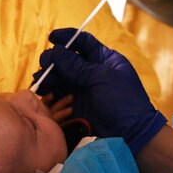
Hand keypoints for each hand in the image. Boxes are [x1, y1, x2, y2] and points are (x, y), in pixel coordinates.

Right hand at [33, 29, 165, 154]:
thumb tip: (56, 51)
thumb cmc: (123, 101)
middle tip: (45, 67)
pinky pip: (58, 95)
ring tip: (41, 83)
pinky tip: (45, 94)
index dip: (67, 37)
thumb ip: (77, 66)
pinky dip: (50, 93)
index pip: (83, 42)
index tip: (51, 38)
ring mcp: (83, 88)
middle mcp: (92, 72)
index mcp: (104, 59)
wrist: (131, 134)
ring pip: (59, 77)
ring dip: (48, 77)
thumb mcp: (101, 78)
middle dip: (53, 61)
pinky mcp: (76, 105)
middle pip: (66, 59)